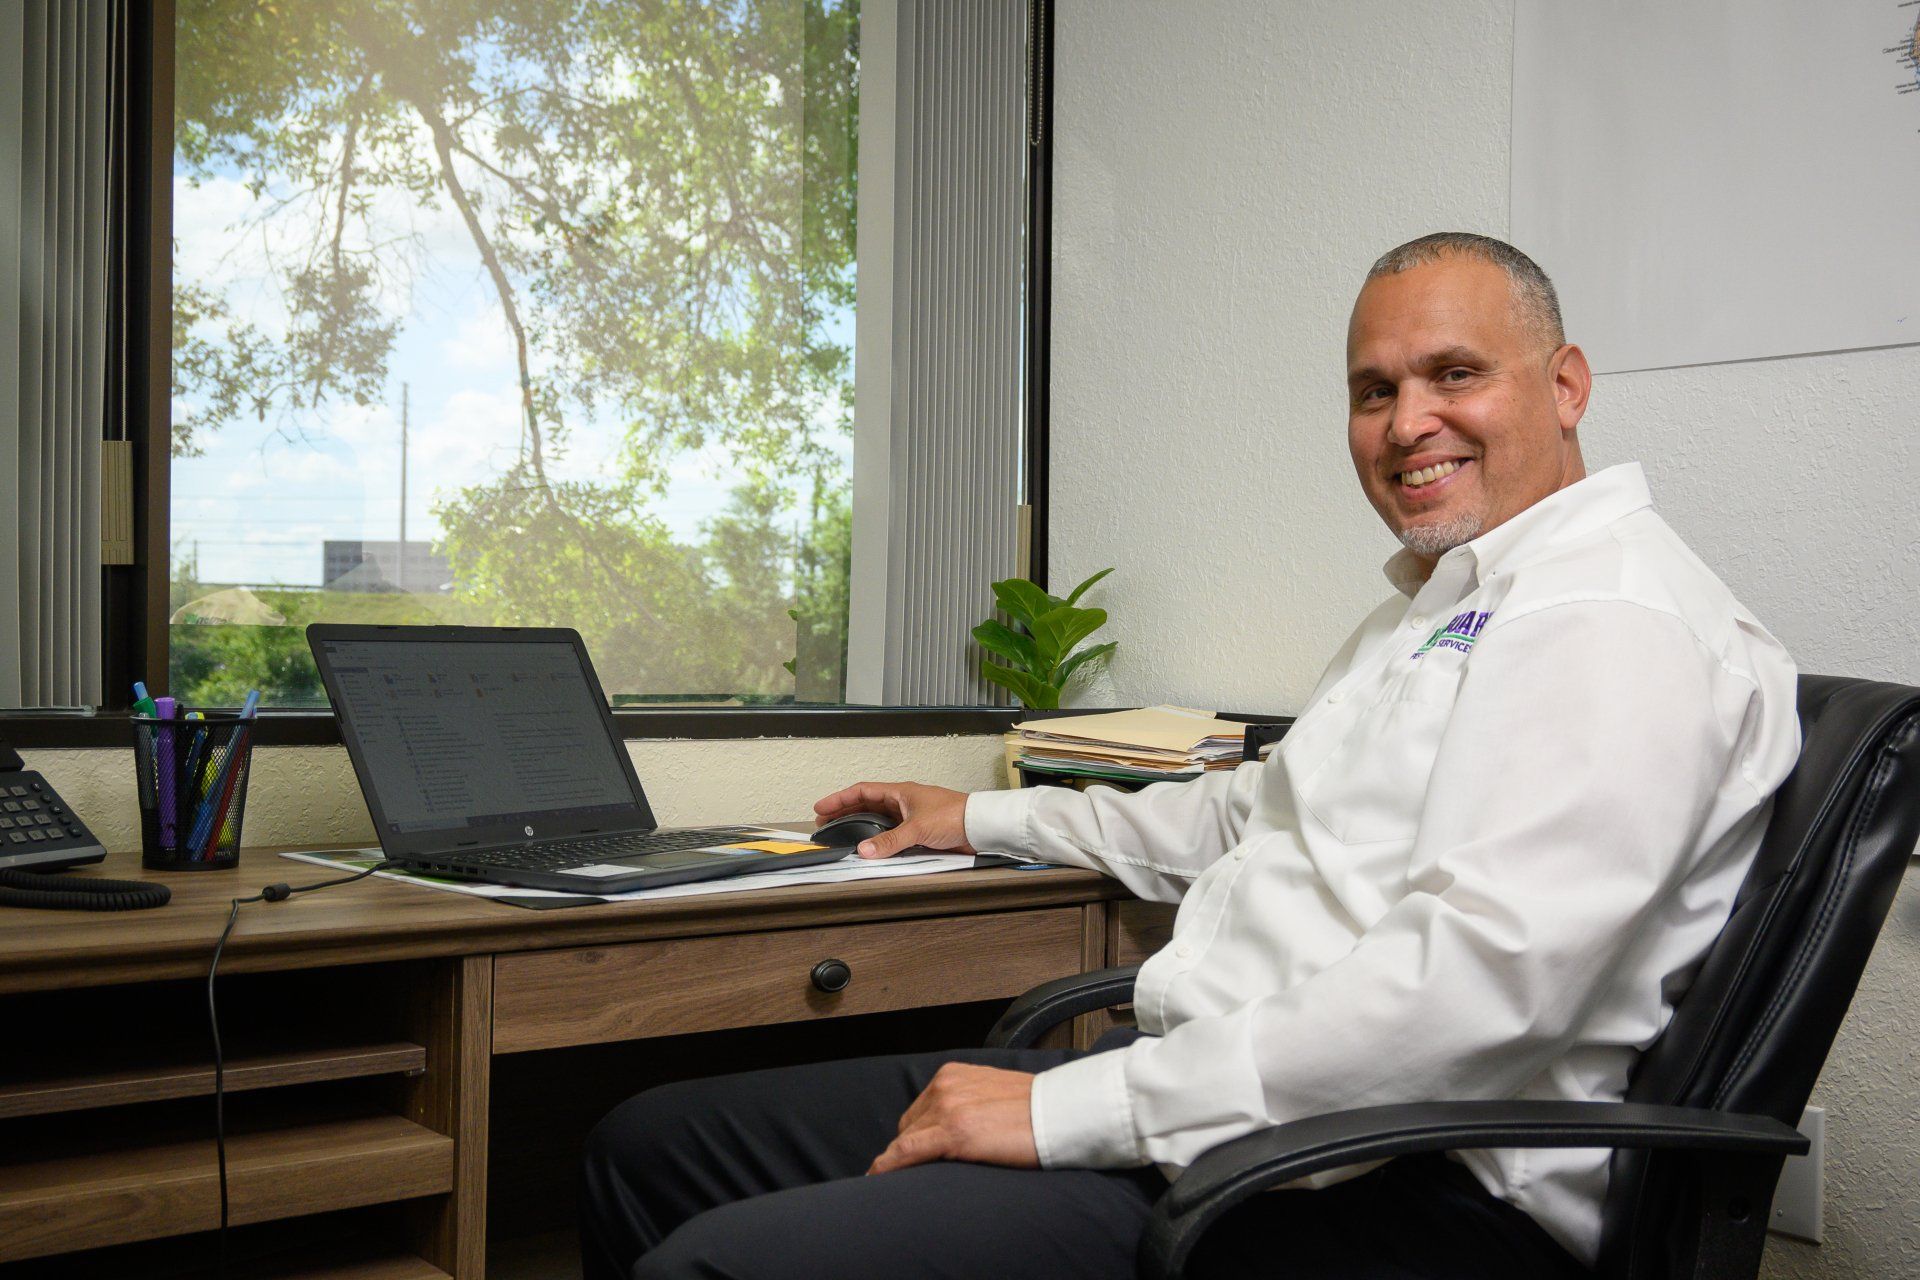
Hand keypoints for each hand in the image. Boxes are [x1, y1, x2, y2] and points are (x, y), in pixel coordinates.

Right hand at [812, 781, 975, 858]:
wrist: (980, 827)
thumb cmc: (955, 816)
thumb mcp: (917, 828)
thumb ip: (890, 841)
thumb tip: (863, 850)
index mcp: (900, 792)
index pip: (862, 791)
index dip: (839, 798)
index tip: (821, 807)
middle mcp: (903, 803)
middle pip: (866, 805)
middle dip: (844, 813)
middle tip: (825, 824)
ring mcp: (910, 818)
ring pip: (878, 820)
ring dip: (860, 826)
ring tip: (842, 835)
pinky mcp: (919, 832)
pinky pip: (891, 834)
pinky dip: (878, 839)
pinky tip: (870, 847)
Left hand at [867, 1063, 1038, 1173]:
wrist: (1062, 1112)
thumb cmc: (1036, 1109)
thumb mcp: (993, 1095)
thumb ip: (969, 1104)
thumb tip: (958, 1129)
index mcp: (953, 1075)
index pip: (920, 1112)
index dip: (916, 1137)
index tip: (908, 1157)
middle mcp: (945, 1086)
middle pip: (909, 1126)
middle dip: (910, 1149)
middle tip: (913, 1174)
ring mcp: (947, 1108)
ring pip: (905, 1140)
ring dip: (899, 1161)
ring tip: (894, 1183)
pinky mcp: (953, 1132)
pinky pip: (907, 1151)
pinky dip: (889, 1166)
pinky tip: (878, 1178)